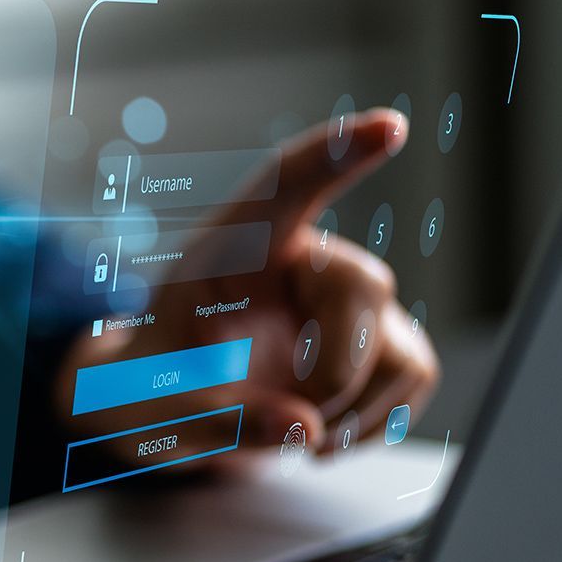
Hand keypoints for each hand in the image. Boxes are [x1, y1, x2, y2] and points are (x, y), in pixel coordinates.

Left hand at [60, 108, 438, 456]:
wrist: (165, 408)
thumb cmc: (149, 386)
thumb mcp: (155, 407)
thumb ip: (219, 418)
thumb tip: (304, 429)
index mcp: (232, 246)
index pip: (286, 185)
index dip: (337, 153)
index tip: (388, 128)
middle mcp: (302, 259)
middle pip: (362, 284)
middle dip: (333, 370)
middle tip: (287, 419)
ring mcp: (348, 301)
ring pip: (397, 347)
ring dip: (350, 410)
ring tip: (290, 428)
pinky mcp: (383, 342)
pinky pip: (412, 376)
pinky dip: (371, 423)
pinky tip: (320, 432)